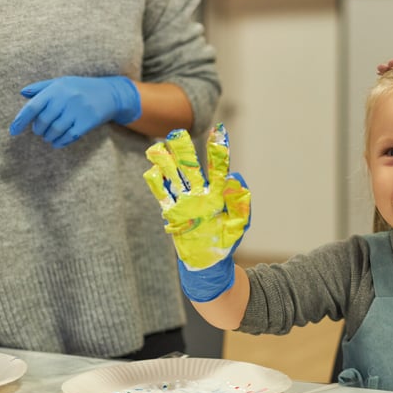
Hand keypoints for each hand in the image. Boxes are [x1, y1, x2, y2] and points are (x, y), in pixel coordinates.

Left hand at [10, 75, 140, 147]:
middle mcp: (67, 98)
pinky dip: (60, 142)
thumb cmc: (81, 88)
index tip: (13, 131)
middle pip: (44, 121)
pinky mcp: (88, 121)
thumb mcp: (62, 82)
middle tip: (39, 131)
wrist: (110, 94)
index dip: (20, 120)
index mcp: (56, 88)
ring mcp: (78, 110)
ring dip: (49, 136)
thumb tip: (23, 94)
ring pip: (56, 130)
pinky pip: (70, 136)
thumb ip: (42, 87)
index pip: (33, 106)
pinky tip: (57, 142)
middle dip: (38, 129)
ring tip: (48, 136)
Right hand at [144, 124, 250, 301]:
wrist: (210, 263)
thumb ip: (240, 203)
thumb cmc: (227, 242)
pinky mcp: (173, 214)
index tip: (219, 130)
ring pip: (173, 178)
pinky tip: (152, 171)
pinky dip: (157, 185)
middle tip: (176, 133)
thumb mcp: (239, 223)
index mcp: (218, 193)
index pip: (218, 167)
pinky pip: (163, 197)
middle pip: (190, 167)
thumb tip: (238, 180)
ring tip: (157, 148)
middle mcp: (199, 193)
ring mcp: (184, 202)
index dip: (217, 149)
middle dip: (183, 151)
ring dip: (166, 163)